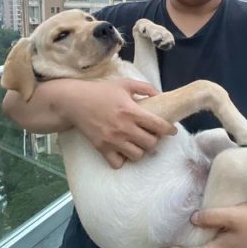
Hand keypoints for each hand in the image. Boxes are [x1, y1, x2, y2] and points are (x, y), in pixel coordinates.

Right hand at [61, 79, 176, 167]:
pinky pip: (118, 163)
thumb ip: (144, 87)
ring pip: (137, 155)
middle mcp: (124, 128)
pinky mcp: (102, 148)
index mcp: (131, 111)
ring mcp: (112, 140)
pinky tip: (123, 150)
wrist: (75, 102)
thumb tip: (160, 94)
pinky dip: (123, 159)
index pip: (158, 125)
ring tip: (138, 143)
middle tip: (151, 135)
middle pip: (150, 144)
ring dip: (141, 150)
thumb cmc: (101, 92)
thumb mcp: (124, 84)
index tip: (171, 130)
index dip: (169, 130)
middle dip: (155, 140)